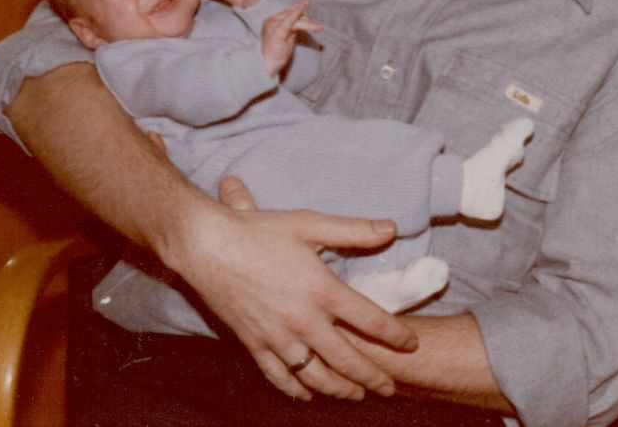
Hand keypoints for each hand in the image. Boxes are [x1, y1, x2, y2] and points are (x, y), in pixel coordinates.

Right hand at [165, 177, 414, 402]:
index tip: (410, 345)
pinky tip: (307, 395)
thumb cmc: (258, 231)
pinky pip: (279, 376)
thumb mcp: (309, 223)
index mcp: (322, 290)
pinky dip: (296, 390)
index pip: (371, 321)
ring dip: (340, 389)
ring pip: (316, 376)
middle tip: (390, 388)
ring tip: (356, 394)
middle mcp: (303, 320)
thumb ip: (353, 230)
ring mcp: (277, 337)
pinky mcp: (253, 343)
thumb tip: (391, 228)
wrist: (207, 246)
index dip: (395, 336)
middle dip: (373, 377)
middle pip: (348, 360)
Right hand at [260, 0, 323, 75]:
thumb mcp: (286, 37)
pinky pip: (289, 22)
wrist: (266, 65)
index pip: (288, 12)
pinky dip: (297, 14)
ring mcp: (273, 26)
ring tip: (320, 27)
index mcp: (272, 21)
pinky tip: (303, 9)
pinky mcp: (277, 33)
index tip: (307, 1)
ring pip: (295, 19)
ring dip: (309, 23)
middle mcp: (272, 21)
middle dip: (307, 20)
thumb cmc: (275, 54)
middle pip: (293, 14)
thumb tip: (303, 21)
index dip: (298, 8)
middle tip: (319, 27)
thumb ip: (292, 28)